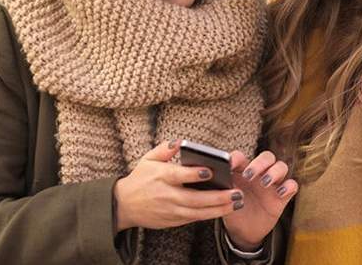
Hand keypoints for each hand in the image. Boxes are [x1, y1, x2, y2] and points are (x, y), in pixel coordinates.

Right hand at [113, 140, 244, 231]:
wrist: (124, 205)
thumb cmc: (140, 179)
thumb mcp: (148, 159)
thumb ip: (164, 149)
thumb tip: (180, 141)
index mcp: (161, 176)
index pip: (178, 175)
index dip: (193, 174)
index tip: (209, 171)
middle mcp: (167, 195)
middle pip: (195, 198)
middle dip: (217, 197)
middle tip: (237, 192)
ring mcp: (171, 210)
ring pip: (198, 212)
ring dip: (219, 208)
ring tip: (237, 202)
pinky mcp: (174, 220)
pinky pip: (195, 219)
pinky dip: (211, 215)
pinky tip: (226, 209)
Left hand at [222, 150, 298, 250]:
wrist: (242, 231)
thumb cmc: (233, 209)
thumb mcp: (224, 200)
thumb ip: (222, 189)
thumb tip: (216, 180)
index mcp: (243, 170)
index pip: (242, 156)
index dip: (236, 158)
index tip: (229, 164)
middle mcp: (260, 173)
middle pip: (267, 157)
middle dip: (259, 163)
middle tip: (249, 175)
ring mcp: (272, 184)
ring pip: (281, 166)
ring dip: (274, 172)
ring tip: (264, 183)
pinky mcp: (282, 197)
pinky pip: (292, 185)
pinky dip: (288, 186)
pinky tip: (280, 193)